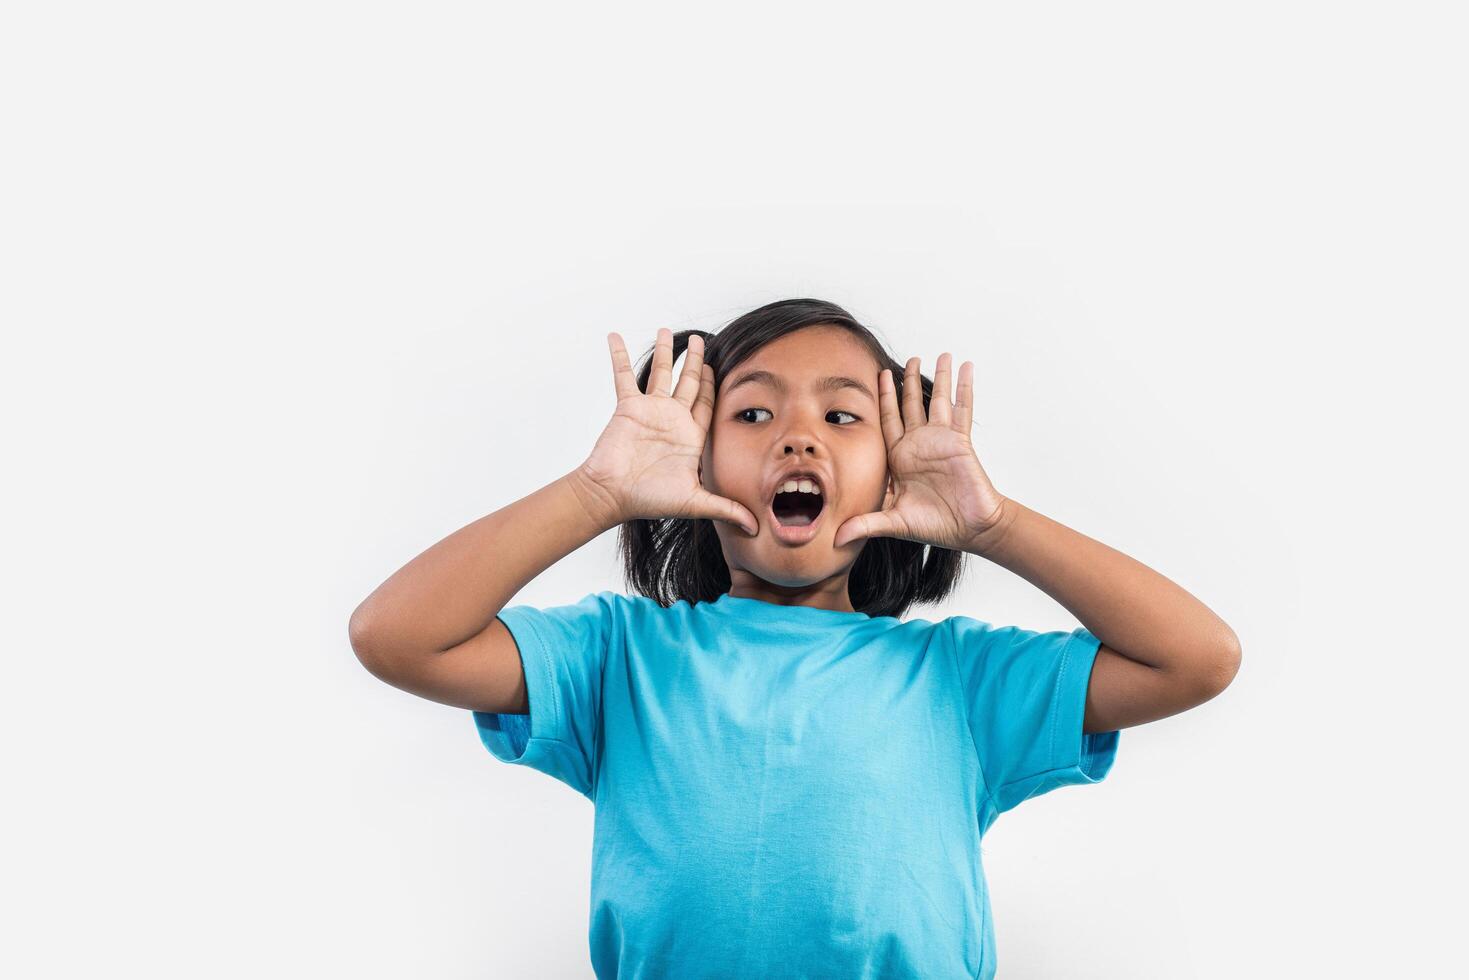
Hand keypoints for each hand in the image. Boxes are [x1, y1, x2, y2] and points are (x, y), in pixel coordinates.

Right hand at [573, 328, 759, 534]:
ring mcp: (649, 411)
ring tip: (667, 330)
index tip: (721, 366)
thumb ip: (726, 509)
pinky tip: (615, 335)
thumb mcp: (695, 502)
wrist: (613, 495)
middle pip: (689, 383)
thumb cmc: (650, 500)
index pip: (708, 404)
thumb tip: (755, 529)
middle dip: (696, 362)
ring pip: (660, 373)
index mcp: (690, 436)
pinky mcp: (628, 407)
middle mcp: (672, 419)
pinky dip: (618, 355)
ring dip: (664, 352)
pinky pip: (623, 375)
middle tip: (703, 341)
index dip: (716, 385)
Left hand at [832, 353, 1010, 551]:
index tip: (877, 376)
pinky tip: (966, 367)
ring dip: (939, 377)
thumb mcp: (894, 522)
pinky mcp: (960, 441)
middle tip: (905, 360)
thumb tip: (836, 540)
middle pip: (910, 405)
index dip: (882, 399)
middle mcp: (918, 444)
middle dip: (906, 383)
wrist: (970, 529)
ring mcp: (941, 440)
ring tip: (942, 354)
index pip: (887, 421)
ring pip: (937, 401)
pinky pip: (962, 408)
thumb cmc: (934, 526)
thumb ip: (865, 524)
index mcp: (899, 458)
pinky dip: (964, 387)